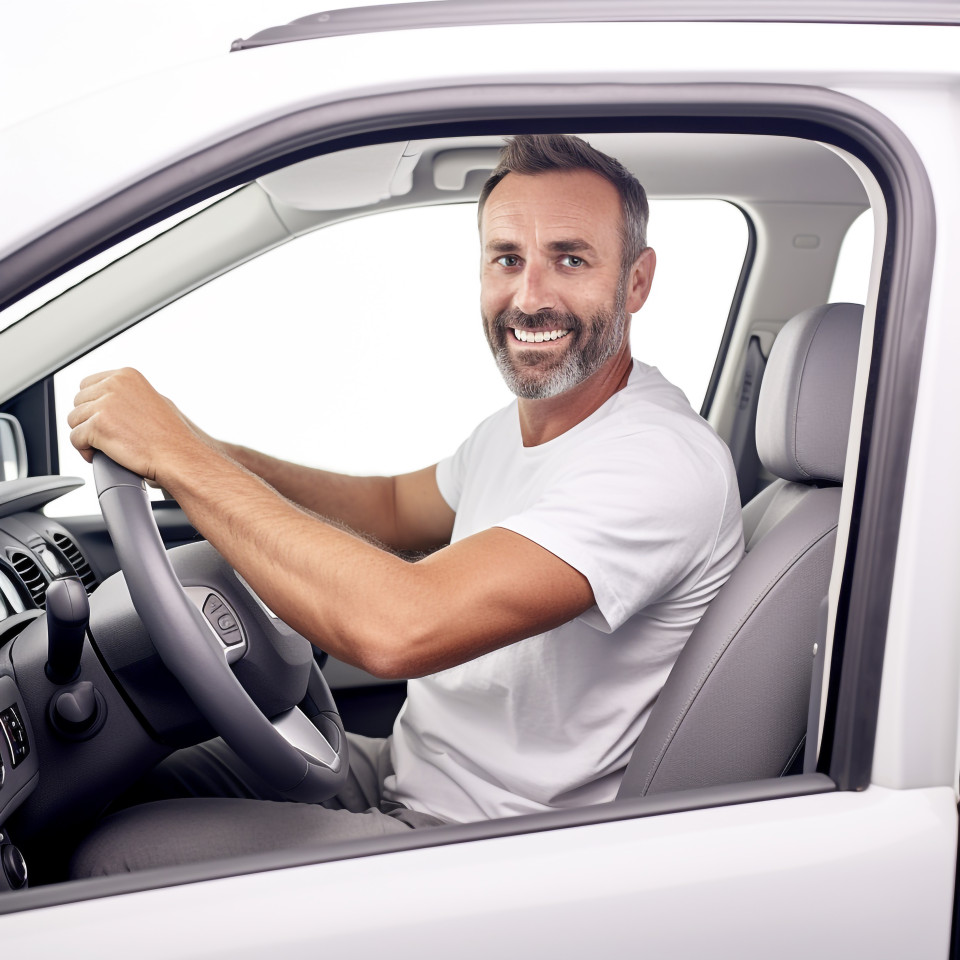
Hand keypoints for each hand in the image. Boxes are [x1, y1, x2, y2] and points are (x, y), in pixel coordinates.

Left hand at [67, 367, 205, 485]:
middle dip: (88, 420)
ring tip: (105, 446)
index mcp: (126, 375)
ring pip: (74, 420)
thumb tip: (111, 398)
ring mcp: (104, 404)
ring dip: (86, 436)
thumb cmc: (172, 435)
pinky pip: (75, 438)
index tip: (104, 420)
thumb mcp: (154, 400)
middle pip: (79, 402)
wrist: (178, 455)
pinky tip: (101, 455)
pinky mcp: (97, 425)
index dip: (93, 405)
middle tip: (106, 436)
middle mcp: (113, 384)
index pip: (88, 384)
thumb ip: (129, 394)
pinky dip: (84, 450)